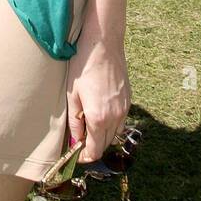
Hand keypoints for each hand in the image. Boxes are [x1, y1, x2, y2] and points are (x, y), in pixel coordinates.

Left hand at [65, 30, 130, 164]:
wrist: (103, 43)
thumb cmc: (83, 65)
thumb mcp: (72, 94)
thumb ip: (75, 121)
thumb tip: (75, 140)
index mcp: (98, 117)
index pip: (95, 150)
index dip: (85, 157)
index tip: (77, 155)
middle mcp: (115, 117)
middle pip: (106, 144)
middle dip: (93, 147)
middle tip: (80, 142)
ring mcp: (124, 108)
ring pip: (115, 134)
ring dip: (103, 136)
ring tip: (89, 128)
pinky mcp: (129, 100)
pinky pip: (121, 121)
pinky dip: (111, 125)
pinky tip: (100, 114)